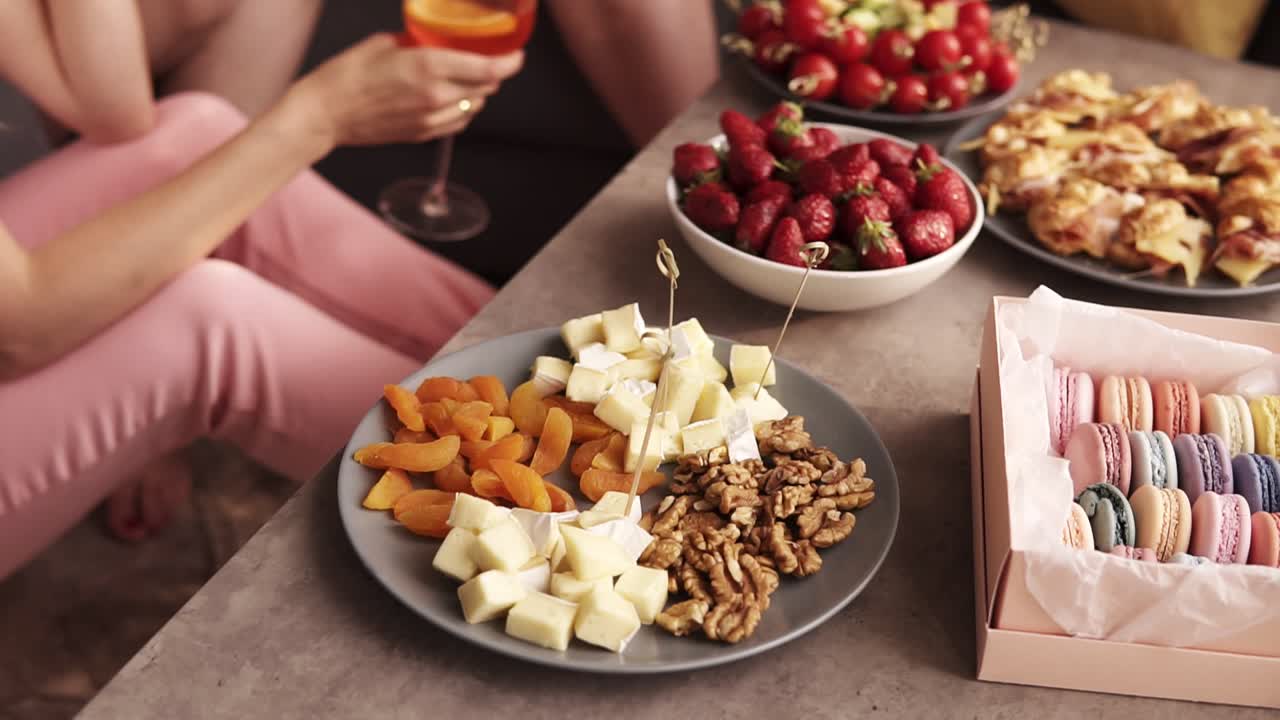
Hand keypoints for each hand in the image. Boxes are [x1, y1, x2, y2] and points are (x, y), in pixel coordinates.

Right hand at [290, 33, 523, 147]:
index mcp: (429, 67)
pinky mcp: (423, 134)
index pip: (488, 69)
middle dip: (493, 74)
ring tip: (468, 78)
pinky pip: (459, 123)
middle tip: (490, 61)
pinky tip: (454, 99)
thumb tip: (438, 38)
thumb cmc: (349, 73)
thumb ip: (420, 42)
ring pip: (474, 107)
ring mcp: (431, 119)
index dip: (510, 62)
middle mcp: (436, 95)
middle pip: (486, 88)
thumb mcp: (387, 42)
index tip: (516, 55)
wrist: (326, 112)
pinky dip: (464, 110)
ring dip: (478, 92)